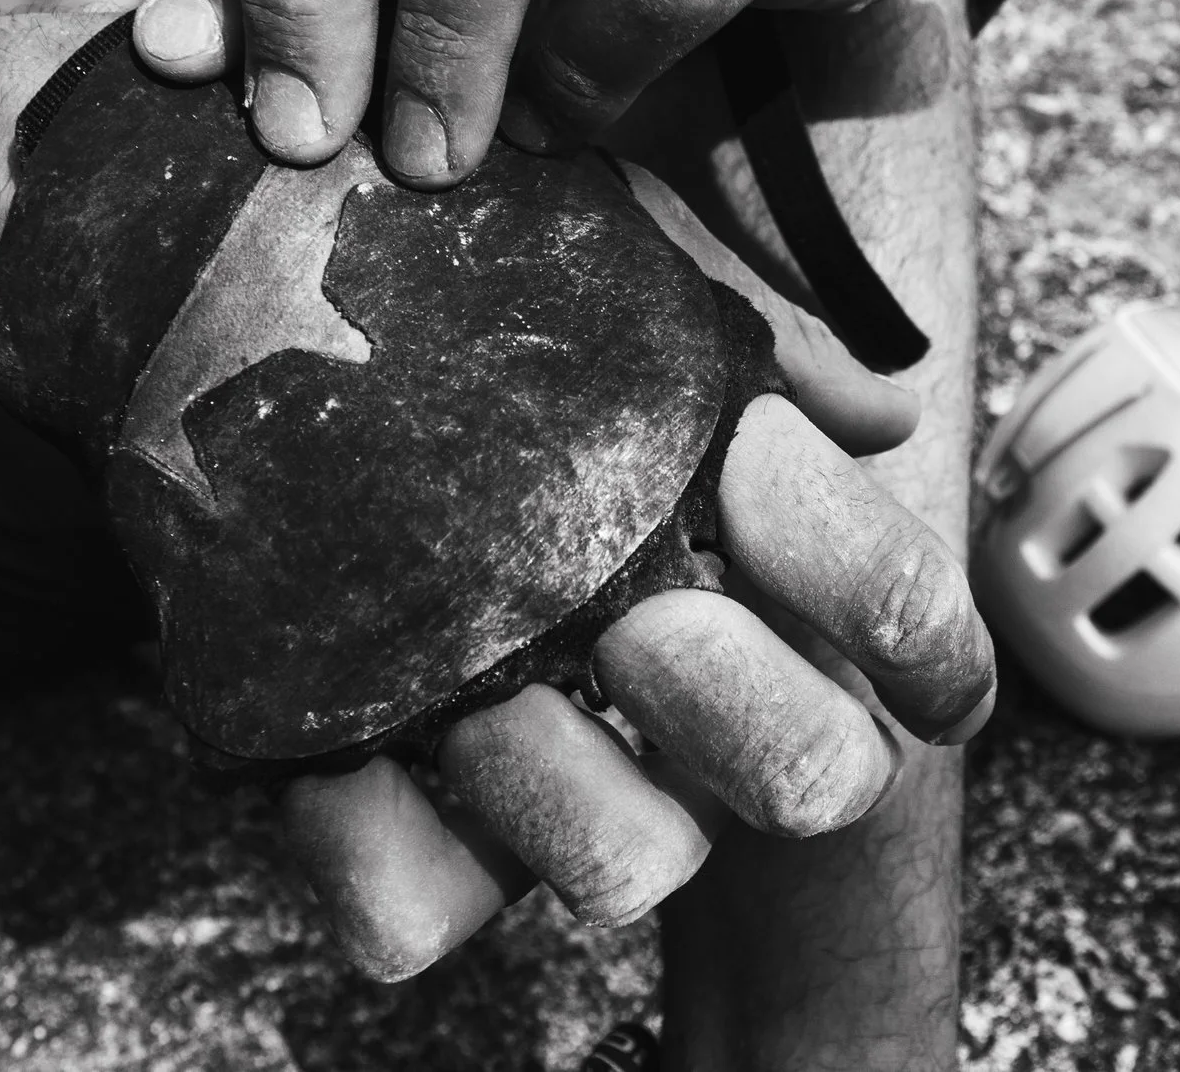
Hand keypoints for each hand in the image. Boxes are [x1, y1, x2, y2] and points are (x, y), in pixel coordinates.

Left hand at [275, 163, 994, 978]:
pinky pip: (408, 914)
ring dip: (560, 775)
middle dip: (746, 704)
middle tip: (646, 613)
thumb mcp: (617, 265)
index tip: (905, 651)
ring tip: (468, 675)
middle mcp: (661, 685)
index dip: (929, 647)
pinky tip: (333, 747)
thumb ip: (750, 327)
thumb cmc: (478, 296)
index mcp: (736, 549)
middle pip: (807, 772)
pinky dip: (373, 845)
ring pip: (628, 864)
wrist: (250, 317)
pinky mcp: (381, 811)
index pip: (897, 619)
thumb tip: (882, 418)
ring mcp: (528, 761)